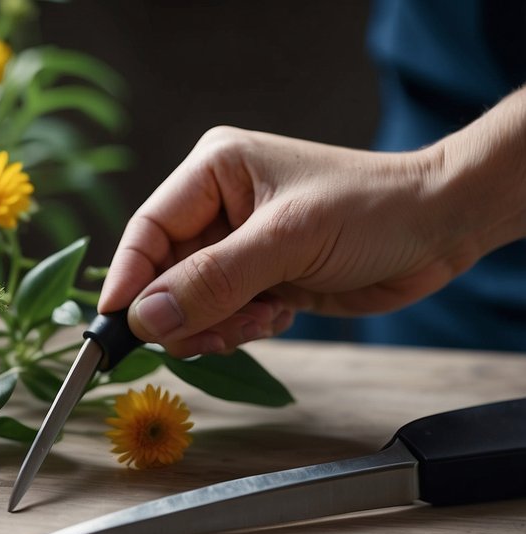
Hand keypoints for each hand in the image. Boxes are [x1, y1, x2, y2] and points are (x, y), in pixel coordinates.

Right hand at [99, 126, 482, 356]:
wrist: (441, 226)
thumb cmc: (371, 210)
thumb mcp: (286, 243)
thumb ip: (212, 282)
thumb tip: (146, 318)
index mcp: (213, 172)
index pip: (148, 231)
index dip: (129, 279)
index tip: (116, 325)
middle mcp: (217, 207)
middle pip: (165, 275)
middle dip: (186, 312)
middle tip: (209, 336)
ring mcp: (238, 246)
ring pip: (192, 304)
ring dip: (218, 324)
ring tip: (262, 318)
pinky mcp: (259, 278)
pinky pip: (222, 317)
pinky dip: (242, 328)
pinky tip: (279, 315)